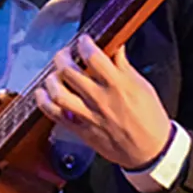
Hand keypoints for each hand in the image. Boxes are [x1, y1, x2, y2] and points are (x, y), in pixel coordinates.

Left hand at [32, 35, 170, 169]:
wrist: (150, 151)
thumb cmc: (150, 119)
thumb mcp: (142, 87)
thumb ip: (124, 67)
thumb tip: (115, 46)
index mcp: (119, 86)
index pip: (94, 57)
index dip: (84, 44)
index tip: (84, 41)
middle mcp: (101, 99)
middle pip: (71, 72)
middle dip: (63, 57)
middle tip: (65, 54)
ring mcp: (89, 116)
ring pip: (59, 93)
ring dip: (52, 79)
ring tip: (55, 74)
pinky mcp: (81, 130)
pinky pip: (56, 115)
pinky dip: (44, 103)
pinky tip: (42, 94)